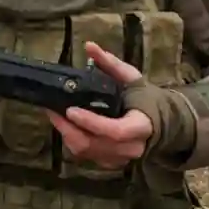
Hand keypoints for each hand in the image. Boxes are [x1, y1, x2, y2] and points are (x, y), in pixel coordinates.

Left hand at [45, 41, 152, 168]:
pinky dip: (71, 140)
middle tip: (52, 109)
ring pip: (86, 152)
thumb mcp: (130, 77)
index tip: (70, 110)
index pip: (116, 131)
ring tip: (55, 114)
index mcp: (141, 126)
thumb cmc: (141, 96)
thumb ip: (110, 63)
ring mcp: (120, 158)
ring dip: (67, 134)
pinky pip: (85, 156)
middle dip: (69, 128)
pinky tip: (65, 125)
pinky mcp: (109, 162)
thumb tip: (89, 46)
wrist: (156, 121)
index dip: (92, 123)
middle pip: (95, 144)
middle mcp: (131, 147)